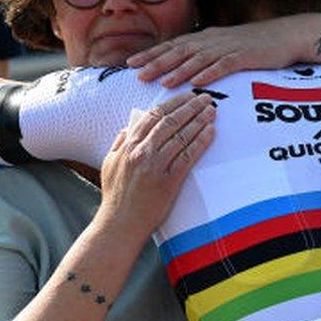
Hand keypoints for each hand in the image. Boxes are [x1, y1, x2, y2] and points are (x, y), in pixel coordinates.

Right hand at [98, 92, 215, 233]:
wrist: (119, 225)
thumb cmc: (115, 197)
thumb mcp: (109, 164)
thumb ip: (119, 143)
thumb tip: (129, 127)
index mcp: (128, 146)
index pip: (153, 115)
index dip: (173, 102)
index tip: (187, 95)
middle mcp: (141, 152)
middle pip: (170, 121)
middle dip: (190, 106)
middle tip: (205, 98)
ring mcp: (155, 167)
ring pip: (181, 135)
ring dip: (199, 120)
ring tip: (212, 111)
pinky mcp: (168, 182)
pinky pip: (187, 156)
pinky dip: (200, 142)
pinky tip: (210, 132)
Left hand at [126, 19, 302, 87]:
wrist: (285, 35)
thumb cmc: (255, 44)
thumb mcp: (225, 46)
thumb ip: (205, 54)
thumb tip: (185, 68)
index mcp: (206, 37)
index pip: (173, 45)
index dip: (152, 53)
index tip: (131, 63)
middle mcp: (213, 40)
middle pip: (179, 50)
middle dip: (157, 61)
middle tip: (136, 72)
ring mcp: (228, 48)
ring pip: (198, 59)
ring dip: (178, 70)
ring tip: (161, 81)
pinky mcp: (244, 57)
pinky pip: (224, 65)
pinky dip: (209, 73)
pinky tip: (197, 82)